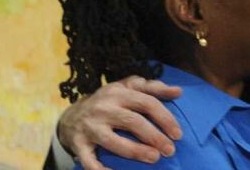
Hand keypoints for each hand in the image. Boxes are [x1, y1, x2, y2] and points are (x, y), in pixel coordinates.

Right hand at [59, 76, 182, 169]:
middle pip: (132, 121)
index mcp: (118, 92)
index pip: (146, 102)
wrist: (70, 116)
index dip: (165, 118)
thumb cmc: (108, 102)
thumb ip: (153, 88)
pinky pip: (89, 161)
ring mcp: (90, 126)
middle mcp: (103, 107)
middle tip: (170, 150)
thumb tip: (178, 91)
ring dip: (135, 151)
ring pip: (112, 141)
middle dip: (154, 137)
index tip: (178, 134)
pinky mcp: (78, 144)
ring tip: (154, 158)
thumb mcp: (127, 88)